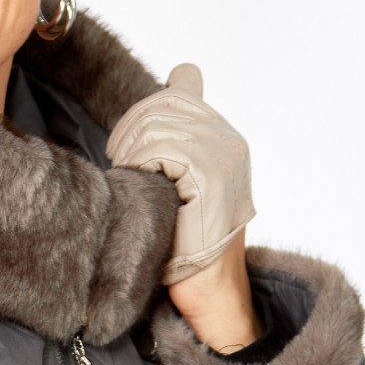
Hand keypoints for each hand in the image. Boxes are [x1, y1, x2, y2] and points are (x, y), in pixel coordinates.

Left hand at [105, 64, 255, 282]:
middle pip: (163, 106)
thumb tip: (185, 70)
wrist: (210, 294)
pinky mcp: (214, 178)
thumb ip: (178, 128)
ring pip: (159, 127)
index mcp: (224, 139)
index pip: (178, 91)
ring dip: (137, 157)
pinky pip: (164, 152)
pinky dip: (147, 171)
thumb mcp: (180, 179)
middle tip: (136, 176)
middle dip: (135, 137)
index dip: (145, 119)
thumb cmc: (186, 247)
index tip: (136, 155)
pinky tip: (156, 196)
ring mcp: (225, 158)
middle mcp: (230, 143)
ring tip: (146, 189)